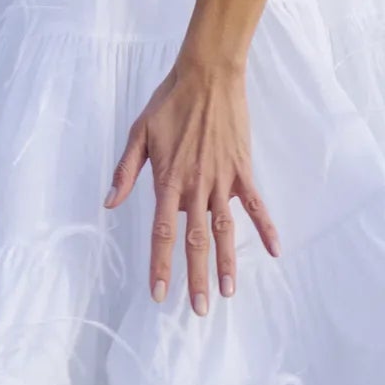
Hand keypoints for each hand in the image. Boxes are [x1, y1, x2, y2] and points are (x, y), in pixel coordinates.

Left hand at [104, 57, 280, 315]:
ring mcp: (222, 178)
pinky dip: (266, 226)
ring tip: (228, 292)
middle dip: (196, 276)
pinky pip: (256, 203)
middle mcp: (196, 185)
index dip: (160, 265)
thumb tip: (110, 203)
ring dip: (227, 262)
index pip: (163, 232)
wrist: (208, 75)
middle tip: (198, 310)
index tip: (159, 294)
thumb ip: (126, 170)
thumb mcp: (139, 132)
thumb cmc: (171, 101)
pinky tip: (275, 249)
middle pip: (196, 240)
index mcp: (169, 179)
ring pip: (225, 229)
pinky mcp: (242, 168)